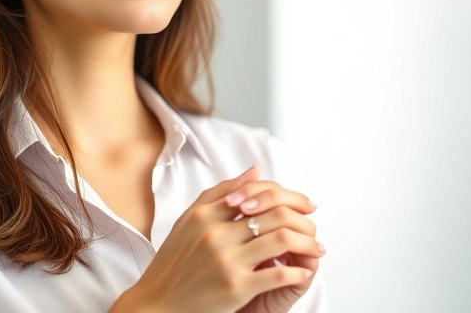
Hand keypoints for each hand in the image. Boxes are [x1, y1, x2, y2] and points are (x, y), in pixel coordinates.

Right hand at [119, 167, 322, 312]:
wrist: (156, 305)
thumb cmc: (174, 264)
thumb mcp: (189, 221)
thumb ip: (221, 194)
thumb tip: (254, 171)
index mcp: (204, 214)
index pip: (258, 193)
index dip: (288, 197)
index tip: (304, 205)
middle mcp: (215, 233)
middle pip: (274, 213)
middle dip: (303, 218)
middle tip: (314, 227)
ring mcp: (225, 260)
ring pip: (282, 239)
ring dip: (307, 244)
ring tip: (315, 249)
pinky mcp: (235, 287)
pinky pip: (277, 274)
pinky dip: (297, 271)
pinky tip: (302, 272)